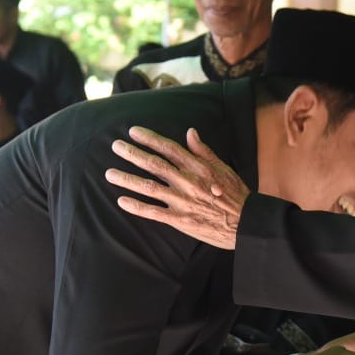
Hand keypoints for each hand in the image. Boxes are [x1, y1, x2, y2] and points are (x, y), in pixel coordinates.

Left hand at [106, 126, 249, 248]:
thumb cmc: (236, 194)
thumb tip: (190, 132)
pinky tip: (121, 200)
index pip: (168, 148)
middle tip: (115, 147)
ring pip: (148, 187)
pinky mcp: (179, 219)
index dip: (149, 138)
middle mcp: (186, 181)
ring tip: (109, 174)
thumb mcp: (223, 167)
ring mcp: (181, 200)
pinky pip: (153, 212)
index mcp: (197, 166)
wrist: (245, 223)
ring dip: (127, 179)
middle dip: (132, 154)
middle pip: (153, 164)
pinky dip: (136, 206)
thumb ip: (203, 150)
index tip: (133, 132)